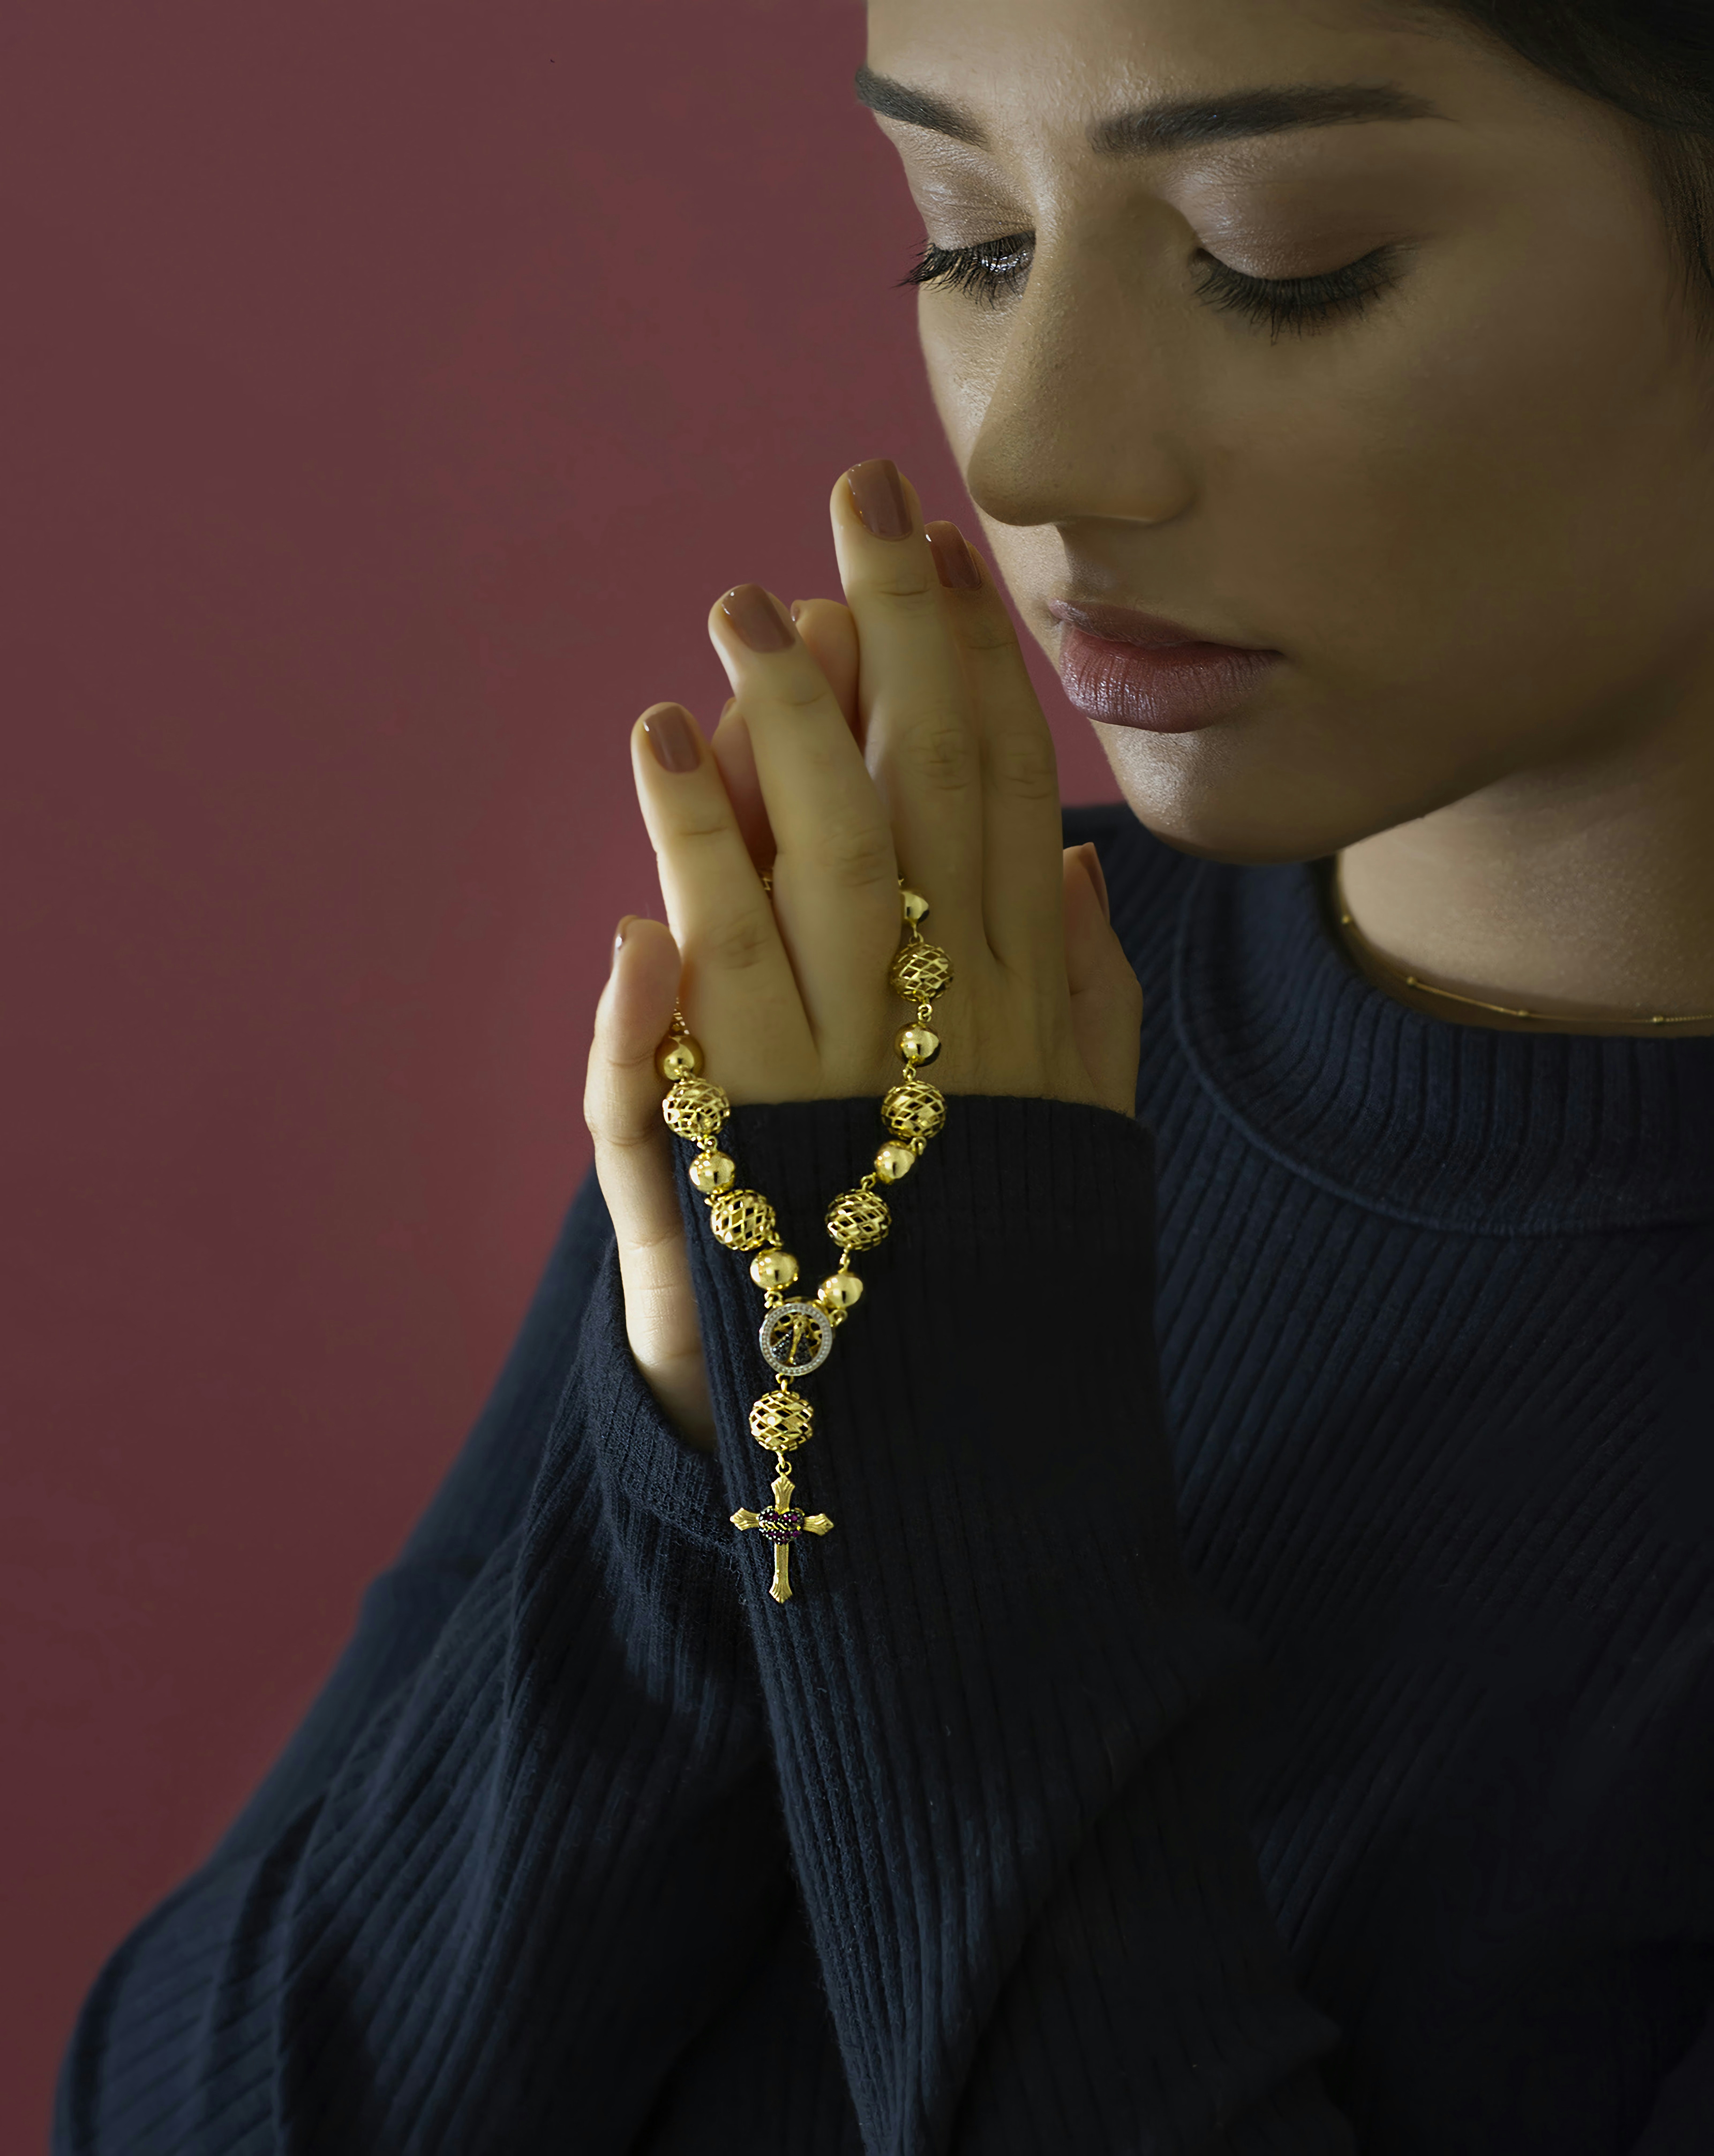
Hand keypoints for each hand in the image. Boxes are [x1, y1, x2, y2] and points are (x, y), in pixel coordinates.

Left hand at [584, 459, 1142, 1449]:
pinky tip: (665, 748)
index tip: (957, 566)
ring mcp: (854, 1055)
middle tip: (857, 505)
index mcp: (1036, 1006)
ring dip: (786, 714)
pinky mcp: (756, 1107)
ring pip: (827, 845)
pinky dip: (691, 841)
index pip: (1017, 797)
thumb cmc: (1008, 1264)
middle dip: (900, 638)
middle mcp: (957, 1009)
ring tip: (743, 606)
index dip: (988, 670)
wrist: (944, 1428)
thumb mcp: (1083, 1134)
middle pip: (932, 787)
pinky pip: (721, 949)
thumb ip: (1095, 1010)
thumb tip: (1090, 879)